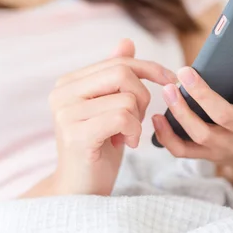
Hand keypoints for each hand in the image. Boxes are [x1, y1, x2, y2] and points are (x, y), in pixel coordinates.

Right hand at [49, 39, 175, 195]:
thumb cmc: (100, 149)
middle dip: (143, 96)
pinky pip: (122, 117)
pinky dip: (134, 131)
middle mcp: (62, 93)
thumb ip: (114, 76)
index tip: (170, 81)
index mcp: (69, 83)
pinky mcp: (75, 134)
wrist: (80, 190)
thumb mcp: (111, 108)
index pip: (119, 62)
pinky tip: (126, 143)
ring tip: (127, 135)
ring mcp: (66, 113)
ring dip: (138, 119)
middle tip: (138, 119)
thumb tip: (126, 41)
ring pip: (126, 97)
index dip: (150, 68)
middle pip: (122, 73)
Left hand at [152, 25, 232, 194]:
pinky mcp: (207, 155)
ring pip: (199, 134)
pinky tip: (157, 117)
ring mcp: (225, 146)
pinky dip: (166, 136)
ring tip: (167, 90)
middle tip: (184, 71)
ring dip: (180, 113)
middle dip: (202, 94)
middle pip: (224, 115)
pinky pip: (182, 150)